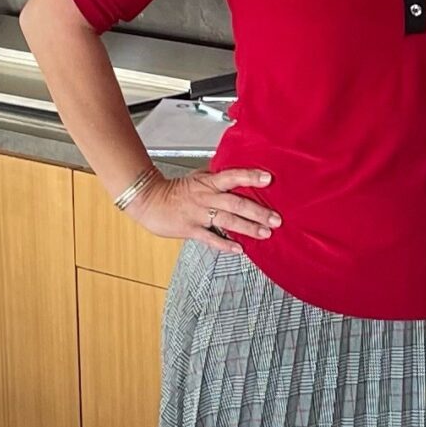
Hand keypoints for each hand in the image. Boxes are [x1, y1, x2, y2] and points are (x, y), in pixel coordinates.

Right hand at [127, 166, 279, 250]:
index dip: (250, 177)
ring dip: (248, 228)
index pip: (233, 176)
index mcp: (209, 183)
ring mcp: (199, 214)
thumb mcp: (199, 178)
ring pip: (227, 221)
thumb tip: (243, 177)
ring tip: (265, 233)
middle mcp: (206, 197)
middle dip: (258, 212)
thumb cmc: (177, 190)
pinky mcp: (190, 229)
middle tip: (276, 219)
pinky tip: (240, 249)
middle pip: (236, 203)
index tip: (268, 179)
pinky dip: (225, 244)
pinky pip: (211, 238)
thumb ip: (219, 180)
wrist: (149, 200)